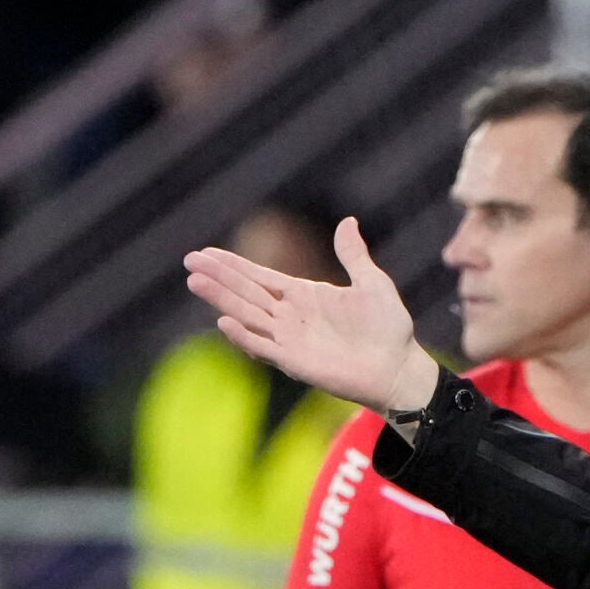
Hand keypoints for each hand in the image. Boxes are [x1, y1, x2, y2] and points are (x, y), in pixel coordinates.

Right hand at [183, 217, 437, 413]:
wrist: (399, 367)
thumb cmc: (388, 328)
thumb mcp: (372, 284)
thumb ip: (353, 255)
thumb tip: (348, 221)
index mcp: (303, 295)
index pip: (259, 277)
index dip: (233, 265)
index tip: (204, 253)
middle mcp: (290, 317)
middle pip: (246, 293)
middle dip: (218, 278)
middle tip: (189, 262)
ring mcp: (290, 339)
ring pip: (248, 316)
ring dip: (221, 300)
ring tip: (196, 282)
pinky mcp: (296, 362)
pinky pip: (264, 347)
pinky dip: (244, 336)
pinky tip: (224, 322)